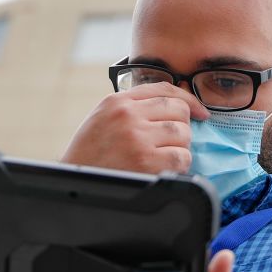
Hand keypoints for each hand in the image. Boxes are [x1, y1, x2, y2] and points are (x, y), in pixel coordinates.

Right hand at [61, 82, 208, 173]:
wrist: (72, 181)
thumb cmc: (89, 154)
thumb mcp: (103, 118)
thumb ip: (132, 107)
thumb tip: (173, 106)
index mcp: (117, 101)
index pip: (164, 89)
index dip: (188, 99)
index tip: (199, 111)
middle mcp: (127, 115)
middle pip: (179, 111)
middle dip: (182, 127)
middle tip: (171, 142)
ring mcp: (137, 138)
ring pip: (183, 134)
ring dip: (180, 148)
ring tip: (163, 156)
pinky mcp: (146, 161)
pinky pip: (181, 157)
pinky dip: (179, 165)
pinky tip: (164, 169)